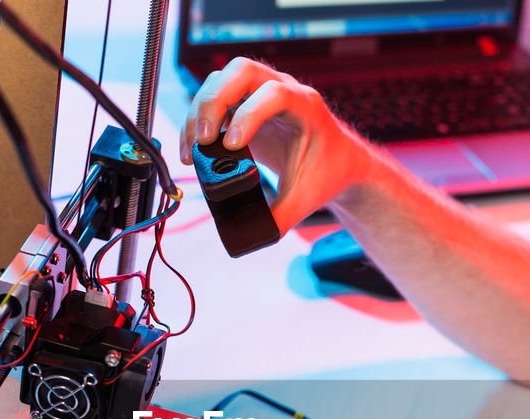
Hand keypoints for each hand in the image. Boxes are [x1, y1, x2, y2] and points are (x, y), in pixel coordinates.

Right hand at [180, 57, 374, 232]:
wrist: (336, 160)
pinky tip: (193, 148)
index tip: (233, 146)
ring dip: (200, 109)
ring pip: (221, 79)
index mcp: (306, 106)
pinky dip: (199, 118)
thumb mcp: (306, 198)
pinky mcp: (244, 103)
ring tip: (192, 149)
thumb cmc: (326, 172)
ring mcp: (261, 92)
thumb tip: (248, 236)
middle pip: (241, 71)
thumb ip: (279, 218)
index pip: (274, 94)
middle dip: (215, 100)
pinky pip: (215, 98)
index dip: (250, 115)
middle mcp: (282, 88)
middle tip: (203, 139)